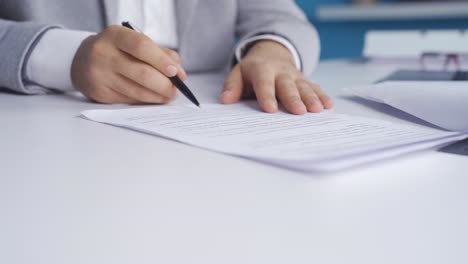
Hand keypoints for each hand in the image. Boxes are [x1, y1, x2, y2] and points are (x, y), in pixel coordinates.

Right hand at [71, 26, 186, 103]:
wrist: (82, 61)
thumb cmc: (117, 50)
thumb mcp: (133, 42)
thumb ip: (160, 53)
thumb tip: (180, 73)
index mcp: (114, 35)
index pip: (142, 47)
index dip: (162, 61)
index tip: (176, 72)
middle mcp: (103, 54)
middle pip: (142, 73)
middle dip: (165, 85)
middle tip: (176, 90)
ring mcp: (100, 75)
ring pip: (138, 91)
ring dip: (158, 96)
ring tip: (168, 95)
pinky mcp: (100, 94)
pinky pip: (130, 100)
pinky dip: (145, 101)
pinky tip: (152, 98)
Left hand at [221, 40, 332, 114]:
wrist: (272, 53)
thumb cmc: (253, 70)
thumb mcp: (238, 74)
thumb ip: (232, 87)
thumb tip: (225, 100)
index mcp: (262, 70)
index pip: (264, 83)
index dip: (267, 96)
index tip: (270, 110)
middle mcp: (280, 72)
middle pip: (287, 86)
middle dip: (293, 99)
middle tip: (299, 112)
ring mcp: (294, 76)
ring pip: (304, 86)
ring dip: (311, 98)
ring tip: (317, 110)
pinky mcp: (304, 80)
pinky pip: (314, 87)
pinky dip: (322, 95)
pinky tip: (328, 105)